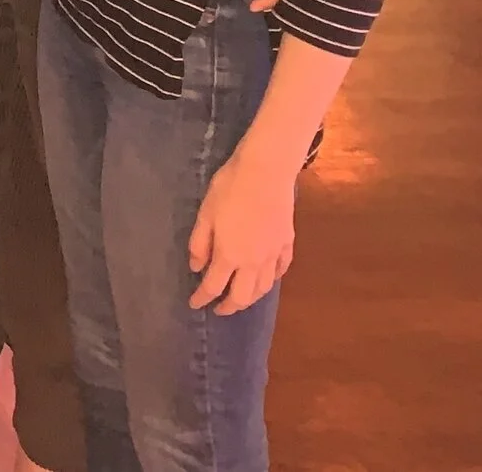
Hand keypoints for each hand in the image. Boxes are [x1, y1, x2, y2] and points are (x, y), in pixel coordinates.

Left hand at [188, 140, 298, 313]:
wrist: (266, 173)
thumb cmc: (229, 190)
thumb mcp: (205, 215)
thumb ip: (199, 244)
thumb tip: (196, 268)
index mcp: (229, 255)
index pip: (214, 287)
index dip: (202, 298)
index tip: (194, 304)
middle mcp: (253, 262)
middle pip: (242, 296)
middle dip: (229, 307)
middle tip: (219, 309)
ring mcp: (274, 255)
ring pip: (264, 288)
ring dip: (251, 298)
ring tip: (240, 298)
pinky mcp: (287, 244)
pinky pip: (280, 271)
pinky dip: (271, 280)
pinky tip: (266, 279)